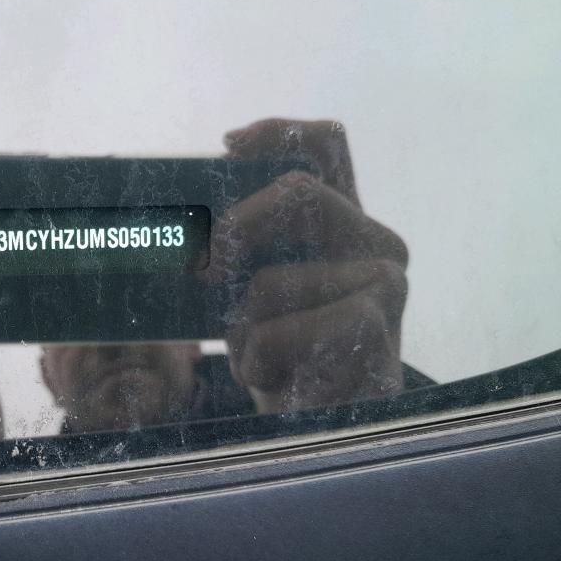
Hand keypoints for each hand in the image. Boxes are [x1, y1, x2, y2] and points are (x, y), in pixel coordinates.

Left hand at [216, 119, 408, 413]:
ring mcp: (385, 280)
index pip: (326, 145)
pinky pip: (274, 332)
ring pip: (271, 280)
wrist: (321, 429)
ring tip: (260, 356)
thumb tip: (175, 227)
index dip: (276, 131)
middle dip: (236, 229)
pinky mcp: (375, 325)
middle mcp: (375, 242)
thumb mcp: (249, 293)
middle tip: (204, 274)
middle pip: (298, 191)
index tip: (225, 145)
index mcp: (343, 225)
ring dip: (242, 327)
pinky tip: (278, 379)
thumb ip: (236, 249)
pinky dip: (255, 361)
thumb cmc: (280, 356)